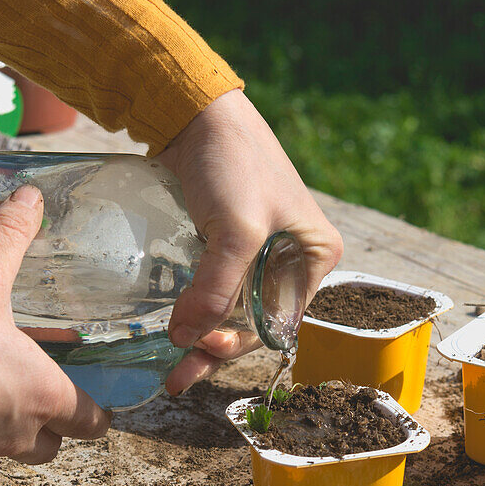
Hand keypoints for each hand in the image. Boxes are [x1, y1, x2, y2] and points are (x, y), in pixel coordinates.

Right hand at [0, 186, 110, 462]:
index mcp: (44, 394)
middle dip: (54, 427)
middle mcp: (19, 430)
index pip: (91, 423)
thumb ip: (8, 237)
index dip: (96, 412)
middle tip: (43, 393)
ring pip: (11, 448)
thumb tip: (29, 198)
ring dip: (9, 425)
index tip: (92, 398)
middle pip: (54, 447)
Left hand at [156, 89, 342, 394]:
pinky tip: (172, 327)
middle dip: (216, 348)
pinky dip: (193, 308)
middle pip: (252, 319)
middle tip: (178, 375)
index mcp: (314, 256)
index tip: (202, 352)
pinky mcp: (224, 240)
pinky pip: (212, 286)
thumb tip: (186, 339)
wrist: (194, 110)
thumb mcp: (236, 230)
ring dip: (202, 335)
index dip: (239, 343)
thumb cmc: (232, 163)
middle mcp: (291, 257)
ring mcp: (258, 249)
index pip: (278, 321)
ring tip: (170, 366)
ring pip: (229, 307)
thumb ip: (215, 288)